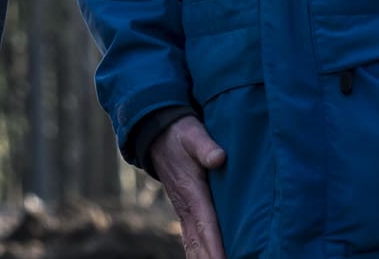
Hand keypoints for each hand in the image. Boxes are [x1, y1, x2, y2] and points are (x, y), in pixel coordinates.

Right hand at [151, 116, 227, 258]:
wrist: (158, 133)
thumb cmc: (180, 134)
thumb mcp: (194, 134)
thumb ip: (206, 146)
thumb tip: (220, 158)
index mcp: (192, 191)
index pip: (206, 225)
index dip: (215, 246)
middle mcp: (186, 206)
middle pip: (199, 242)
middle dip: (210, 258)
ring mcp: (183, 210)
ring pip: (193, 244)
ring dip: (203, 258)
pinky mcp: (184, 210)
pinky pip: (190, 239)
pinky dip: (196, 254)